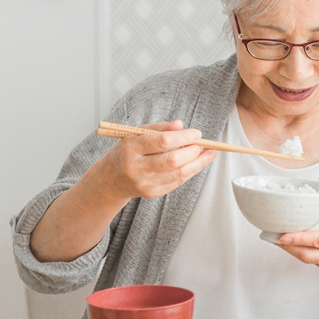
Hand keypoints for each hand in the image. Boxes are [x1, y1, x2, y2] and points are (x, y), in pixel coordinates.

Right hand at [94, 120, 217, 200]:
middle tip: (204, 144)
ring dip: (198, 163)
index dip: (184, 137)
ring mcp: (144, 183)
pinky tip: (198, 163)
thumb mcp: (136, 134)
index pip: (162, 142)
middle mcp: (136, 167)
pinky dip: (191, 171)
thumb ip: (159, 128)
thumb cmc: (127, 152)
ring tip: (209, 153)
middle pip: (172, 160)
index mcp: (130, 147)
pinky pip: (177, 182)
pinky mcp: (152, 193)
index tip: (197, 134)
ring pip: (179, 174)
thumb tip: (180, 125)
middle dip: (193, 151)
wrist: (110, 180)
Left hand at [278, 171, 318, 274]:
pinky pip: (308, 259)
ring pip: (306, 259)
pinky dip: (296, 250)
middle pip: (308, 254)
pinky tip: (286, 241)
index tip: (283, 234)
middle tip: (271, 235)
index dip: (301, 238)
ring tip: (273, 237)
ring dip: (289, 249)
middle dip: (288, 246)